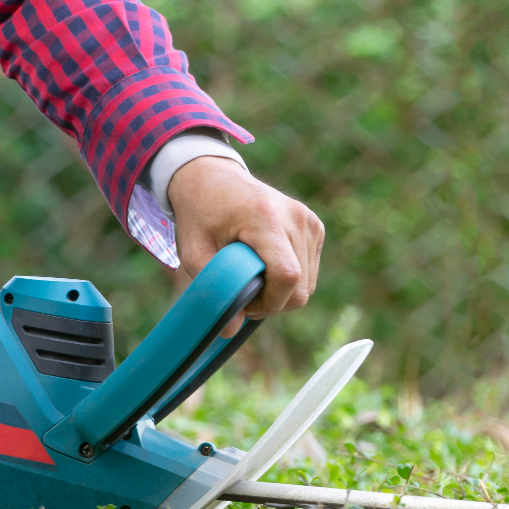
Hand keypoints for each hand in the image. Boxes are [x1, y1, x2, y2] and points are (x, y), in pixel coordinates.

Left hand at [166, 156, 323, 330]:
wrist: (213, 177)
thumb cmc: (200, 215)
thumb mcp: (193, 253)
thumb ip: (212, 291)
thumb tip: (229, 331)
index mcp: (266, 219)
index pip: (287, 276)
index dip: (269, 303)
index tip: (244, 302)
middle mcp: (296, 217)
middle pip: (301, 288)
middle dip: (273, 302)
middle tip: (243, 292)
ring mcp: (309, 221)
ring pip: (308, 284)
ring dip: (281, 292)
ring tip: (253, 276)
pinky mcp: (315, 226)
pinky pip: (309, 272)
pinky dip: (289, 279)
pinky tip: (266, 264)